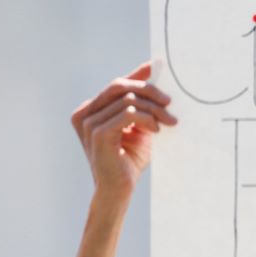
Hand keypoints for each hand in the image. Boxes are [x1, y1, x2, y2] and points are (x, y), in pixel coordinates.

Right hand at [70, 62, 176, 200]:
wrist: (119, 189)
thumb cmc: (129, 161)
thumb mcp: (139, 129)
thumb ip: (142, 109)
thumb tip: (158, 86)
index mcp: (91, 110)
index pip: (116, 85)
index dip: (137, 74)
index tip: (157, 67)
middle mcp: (85, 113)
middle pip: (120, 86)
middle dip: (149, 91)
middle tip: (170, 102)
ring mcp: (88, 122)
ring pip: (127, 99)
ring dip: (154, 109)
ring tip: (169, 122)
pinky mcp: (98, 133)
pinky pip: (129, 113)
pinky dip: (147, 118)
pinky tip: (157, 130)